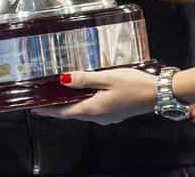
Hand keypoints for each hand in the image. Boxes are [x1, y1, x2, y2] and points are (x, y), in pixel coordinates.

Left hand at [33, 68, 157, 124]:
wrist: (159, 94)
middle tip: (43, 100)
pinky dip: (84, 103)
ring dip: (71, 105)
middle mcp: (99, 117)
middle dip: (57, 107)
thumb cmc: (134, 84)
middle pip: (72, 113)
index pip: (64, 112)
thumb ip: (84, 79)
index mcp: (93, 109)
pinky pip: (94, 109)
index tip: (35, 109)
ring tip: (60, 96)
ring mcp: (108, 117)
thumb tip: (63, 80)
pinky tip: (84, 94)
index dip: (48, 110)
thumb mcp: (106, 78)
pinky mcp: (115, 113)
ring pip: (83, 111)